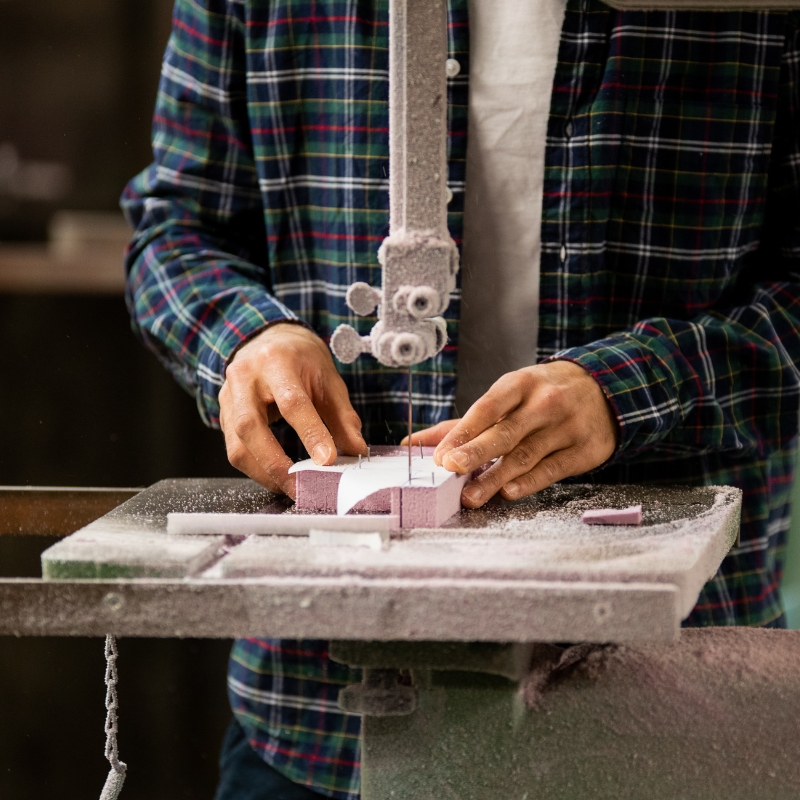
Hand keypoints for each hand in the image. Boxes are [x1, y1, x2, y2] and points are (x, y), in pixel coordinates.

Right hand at [219, 323, 366, 498]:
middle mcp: (245, 376)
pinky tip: (276, 477)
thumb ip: (342, 417)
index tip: (327, 460)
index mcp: (276, 361)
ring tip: (291, 487)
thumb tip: (356, 450)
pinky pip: (235, 449)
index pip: (292, 402)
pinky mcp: (224, 414)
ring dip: (264, 473)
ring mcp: (229, 396)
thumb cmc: (301, 360)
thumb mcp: (328, 379)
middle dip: (276, 464)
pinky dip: (256, 469)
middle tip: (302, 486)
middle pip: (251, 427)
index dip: (310, 434)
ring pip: (237, 444)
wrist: (269, 341)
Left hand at [404, 361, 616, 507]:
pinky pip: (552, 469)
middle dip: (476, 451)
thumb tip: (413, 442)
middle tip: (452, 469)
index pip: (487, 407)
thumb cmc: (542, 394)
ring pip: (526, 455)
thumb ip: (463, 423)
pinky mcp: (583, 450)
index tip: (441, 455)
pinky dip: (530, 481)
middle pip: (505, 432)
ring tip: (471, 496)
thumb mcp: (508, 395)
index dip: (463, 432)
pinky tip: (509, 491)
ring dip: (496, 477)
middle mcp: (544, 403)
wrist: (604, 389)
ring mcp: (566, 427)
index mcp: (520, 384)